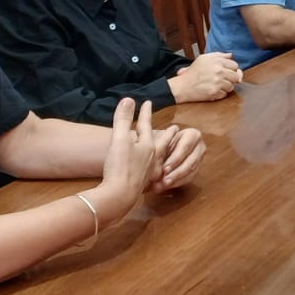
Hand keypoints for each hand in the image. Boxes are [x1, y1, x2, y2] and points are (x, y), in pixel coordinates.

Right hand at [90, 98, 159, 218]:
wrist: (119, 195)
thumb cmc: (120, 165)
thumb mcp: (120, 139)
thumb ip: (123, 119)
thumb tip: (128, 99)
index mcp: (149, 146)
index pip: (146, 125)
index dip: (145, 113)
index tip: (148, 103)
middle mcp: (152, 158)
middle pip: (161, 143)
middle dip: (167, 135)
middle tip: (175, 129)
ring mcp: (149, 172)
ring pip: (159, 158)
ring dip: (163, 150)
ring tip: (166, 147)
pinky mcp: (142, 184)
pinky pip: (152, 170)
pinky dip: (155, 165)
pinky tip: (151, 169)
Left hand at [149, 125, 205, 191]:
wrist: (161, 148)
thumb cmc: (159, 140)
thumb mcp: (158, 138)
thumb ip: (160, 143)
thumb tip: (156, 146)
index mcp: (192, 134)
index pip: (185, 147)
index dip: (175, 159)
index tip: (164, 169)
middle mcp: (200, 146)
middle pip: (190, 162)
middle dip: (176, 173)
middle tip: (164, 181)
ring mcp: (200, 159)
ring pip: (190, 172)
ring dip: (176, 180)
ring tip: (162, 186)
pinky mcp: (196, 170)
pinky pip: (188, 179)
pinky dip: (177, 183)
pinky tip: (166, 187)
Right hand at [170, 51, 240, 101]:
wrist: (183, 86)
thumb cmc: (193, 72)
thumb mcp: (204, 58)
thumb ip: (219, 55)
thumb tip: (231, 55)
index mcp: (217, 61)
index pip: (235, 65)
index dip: (232, 69)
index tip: (227, 72)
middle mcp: (219, 71)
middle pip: (236, 77)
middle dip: (231, 79)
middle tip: (223, 79)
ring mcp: (217, 82)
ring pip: (231, 86)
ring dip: (226, 87)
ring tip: (216, 85)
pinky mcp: (215, 92)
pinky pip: (225, 94)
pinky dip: (220, 94)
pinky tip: (213, 90)